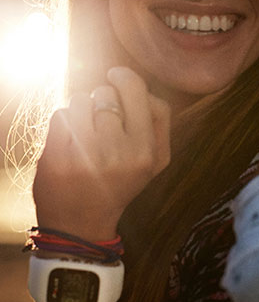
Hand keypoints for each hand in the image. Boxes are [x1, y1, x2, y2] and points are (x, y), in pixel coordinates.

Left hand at [33, 66, 170, 239]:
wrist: (81, 224)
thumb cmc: (120, 183)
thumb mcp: (155, 161)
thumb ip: (157, 122)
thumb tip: (137, 85)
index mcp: (148, 152)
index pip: (142, 94)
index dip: (127, 79)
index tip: (117, 77)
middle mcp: (121, 153)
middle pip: (108, 94)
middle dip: (102, 95)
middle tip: (100, 111)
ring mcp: (88, 155)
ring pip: (82, 100)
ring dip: (81, 107)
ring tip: (85, 128)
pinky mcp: (58, 157)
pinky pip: (61, 114)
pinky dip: (64, 120)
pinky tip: (69, 139)